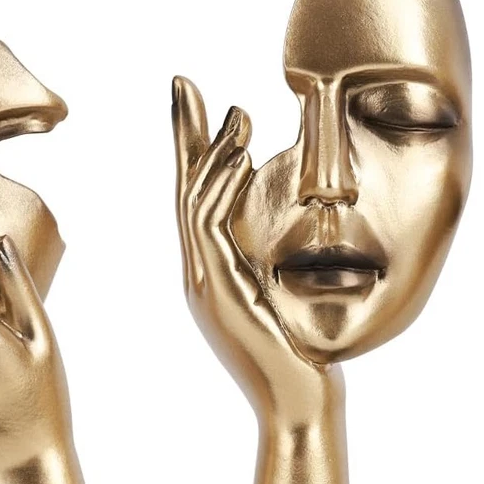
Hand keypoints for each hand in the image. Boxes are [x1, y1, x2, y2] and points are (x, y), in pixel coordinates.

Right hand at [172, 76, 335, 417]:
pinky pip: (210, 225)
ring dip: (214, 153)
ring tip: (236, 112)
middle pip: (186, 191)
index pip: (199, 201)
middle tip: (185, 85)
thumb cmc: (299, 354)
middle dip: (186, 137)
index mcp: (215, 271)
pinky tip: (239, 155)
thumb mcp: (282, 297)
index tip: (197, 108)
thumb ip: (271, 264)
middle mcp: (201, 272)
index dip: (194, 152)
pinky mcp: (216, 288)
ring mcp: (203, 281)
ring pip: (195, 202)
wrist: (297, 398)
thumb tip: (285, 237)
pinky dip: (220, 186)